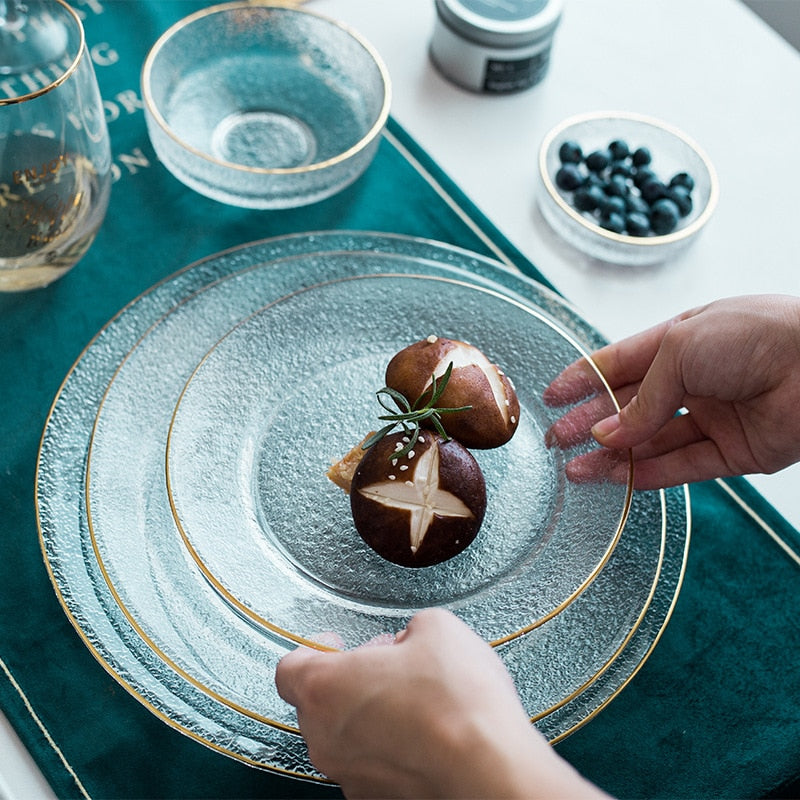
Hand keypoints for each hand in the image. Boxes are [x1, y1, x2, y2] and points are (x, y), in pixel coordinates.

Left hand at [276, 608, 605, 798]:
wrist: (490, 771)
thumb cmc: (458, 706)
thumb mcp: (436, 628)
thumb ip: (409, 628)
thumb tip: (412, 639)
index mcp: (325, 687)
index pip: (290, 667)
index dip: (313, 649)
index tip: (332, 642)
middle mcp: (327, 737)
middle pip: (318, 701)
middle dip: (350, 678)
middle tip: (386, 665)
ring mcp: (350, 775)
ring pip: (344, 736)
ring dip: (369, 714)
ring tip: (415, 699)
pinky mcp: (377, 799)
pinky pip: (370, 764)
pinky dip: (389, 747)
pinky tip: (426, 733)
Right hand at [544, 294, 799, 488]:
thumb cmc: (756, 335)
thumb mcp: (679, 350)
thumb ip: (642, 398)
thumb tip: (607, 434)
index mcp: (680, 342)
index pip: (619, 364)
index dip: (583, 379)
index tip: (551, 397)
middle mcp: (695, 380)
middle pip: (630, 407)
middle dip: (590, 423)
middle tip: (557, 440)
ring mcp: (714, 417)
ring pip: (651, 442)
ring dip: (612, 456)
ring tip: (576, 469)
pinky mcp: (734, 452)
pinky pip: (682, 466)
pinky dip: (647, 474)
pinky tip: (616, 478)